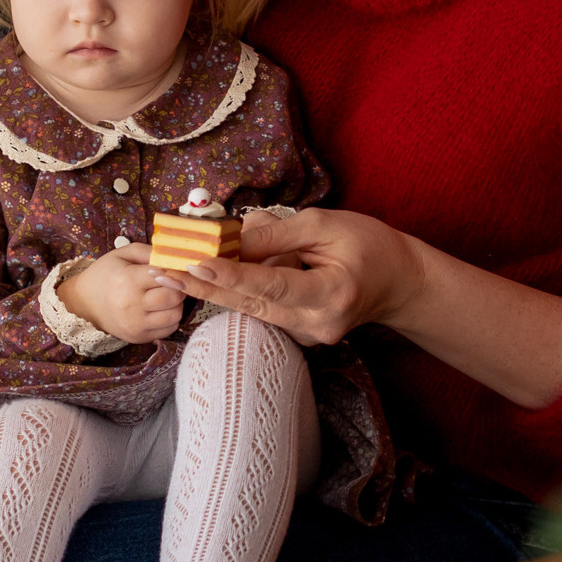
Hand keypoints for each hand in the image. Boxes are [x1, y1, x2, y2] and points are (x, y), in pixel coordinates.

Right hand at [55, 245, 187, 344]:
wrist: (84, 302)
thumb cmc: (106, 274)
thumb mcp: (123, 254)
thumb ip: (149, 252)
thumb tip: (175, 257)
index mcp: (128, 279)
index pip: (166, 275)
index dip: (176, 271)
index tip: (175, 269)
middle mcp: (132, 304)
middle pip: (174, 297)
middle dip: (179, 288)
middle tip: (172, 283)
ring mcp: (136, 324)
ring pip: (175, 315)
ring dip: (177, 304)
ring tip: (166, 296)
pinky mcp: (139, 337)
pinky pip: (169, 329)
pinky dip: (170, 318)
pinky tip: (160, 310)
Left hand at [182, 209, 425, 346]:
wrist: (399, 282)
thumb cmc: (370, 246)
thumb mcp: (326, 225)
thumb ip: (278, 236)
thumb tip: (231, 241)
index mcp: (330, 296)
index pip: (270, 286)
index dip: (230, 275)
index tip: (195, 265)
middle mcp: (315, 325)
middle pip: (250, 304)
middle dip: (204, 286)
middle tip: (162, 271)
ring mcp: (307, 336)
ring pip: (251, 309)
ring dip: (214, 288)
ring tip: (172, 270)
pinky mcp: (298, 335)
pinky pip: (262, 309)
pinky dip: (237, 291)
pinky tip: (211, 275)